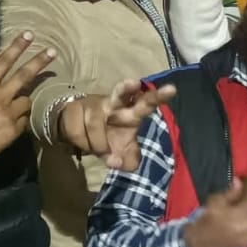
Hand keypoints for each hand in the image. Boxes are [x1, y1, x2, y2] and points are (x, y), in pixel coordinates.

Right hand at [0, 33, 53, 173]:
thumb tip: (0, 87)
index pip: (3, 62)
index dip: (17, 47)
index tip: (29, 35)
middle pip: (24, 76)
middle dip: (39, 62)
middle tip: (53, 52)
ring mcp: (9, 115)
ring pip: (27, 101)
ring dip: (21, 104)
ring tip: (7, 113)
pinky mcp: (14, 131)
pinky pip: (24, 121)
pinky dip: (18, 121)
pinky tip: (5, 128)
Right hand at [58, 78, 178, 170]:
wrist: (78, 133)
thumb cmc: (109, 140)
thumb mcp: (122, 155)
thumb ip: (127, 161)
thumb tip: (116, 163)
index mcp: (132, 113)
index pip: (147, 102)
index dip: (158, 96)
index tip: (172, 89)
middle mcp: (114, 104)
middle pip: (121, 92)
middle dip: (127, 87)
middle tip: (134, 83)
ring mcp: (94, 105)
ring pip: (95, 123)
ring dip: (98, 144)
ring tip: (100, 152)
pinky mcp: (74, 108)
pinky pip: (77, 131)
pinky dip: (82, 144)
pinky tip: (85, 145)